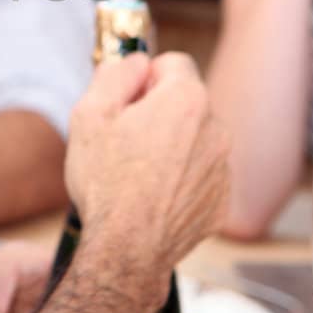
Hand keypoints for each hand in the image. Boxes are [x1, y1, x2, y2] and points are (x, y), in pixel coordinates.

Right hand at [64, 53, 229, 272]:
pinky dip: (181, 181)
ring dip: (172, 147)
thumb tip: (135, 63)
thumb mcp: (90, 114)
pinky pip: (200, 176)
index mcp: (186, 100)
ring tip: (137, 175)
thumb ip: (115, 74)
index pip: (173, 63)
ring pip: (194, 140)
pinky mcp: (220, 201)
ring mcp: (222, 168)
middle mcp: (215, 129)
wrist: (128, 250)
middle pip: (185, 102)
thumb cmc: (106, 183)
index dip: (145, 78)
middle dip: (159, 113)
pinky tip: (153, 198)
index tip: (128, 101)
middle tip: (125, 141)